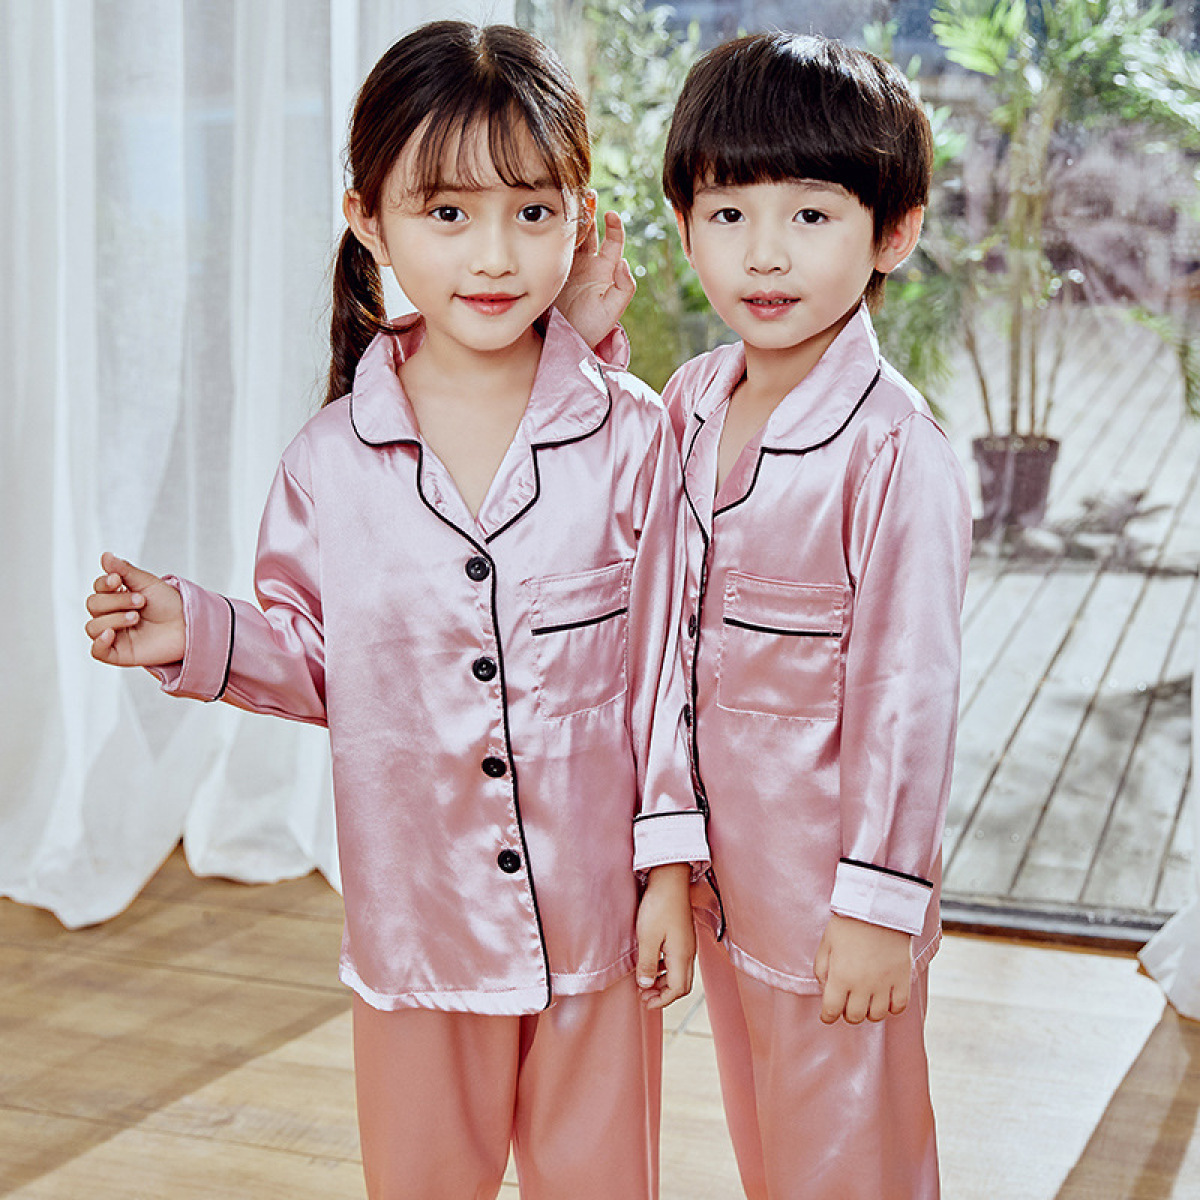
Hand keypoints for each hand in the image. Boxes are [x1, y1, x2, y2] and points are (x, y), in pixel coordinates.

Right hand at [85, 551, 185, 666]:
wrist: (189, 625)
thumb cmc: (170, 604)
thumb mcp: (148, 583)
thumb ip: (125, 570)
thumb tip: (105, 555)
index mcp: (117, 597)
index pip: (98, 589)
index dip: (104, 584)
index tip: (118, 580)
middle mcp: (112, 615)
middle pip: (94, 605)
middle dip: (115, 601)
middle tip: (140, 601)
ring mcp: (115, 634)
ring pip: (93, 627)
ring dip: (113, 619)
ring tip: (136, 617)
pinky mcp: (119, 653)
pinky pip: (97, 651)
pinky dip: (99, 642)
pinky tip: (110, 634)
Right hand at [556, 208, 635, 348]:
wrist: (563, 338)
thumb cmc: (592, 327)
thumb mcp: (612, 310)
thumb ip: (624, 287)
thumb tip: (624, 262)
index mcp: (605, 270)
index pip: (613, 240)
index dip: (614, 225)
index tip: (610, 214)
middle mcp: (588, 264)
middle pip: (590, 231)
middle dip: (589, 212)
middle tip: (584, 193)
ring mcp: (568, 265)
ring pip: (571, 236)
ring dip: (570, 219)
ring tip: (567, 200)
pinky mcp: (551, 268)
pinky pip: (553, 246)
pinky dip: (554, 233)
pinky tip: (550, 220)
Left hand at [635, 862, 694, 1008]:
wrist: (670, 879)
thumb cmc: (658, 907)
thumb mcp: (647, 938)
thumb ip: (647, 964)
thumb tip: (645, 985)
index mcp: (681, 956)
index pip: (677, 990)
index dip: (661, 1001)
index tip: (645, 1003)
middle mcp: (688, 953)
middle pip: (681, 985)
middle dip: (663, 994)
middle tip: (644, 996)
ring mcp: (687, 943)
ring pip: (679, 973)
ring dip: (663, 982)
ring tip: (645, 982)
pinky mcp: (683, 935)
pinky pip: (677, 960)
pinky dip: (665, 968)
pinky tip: (653, 963)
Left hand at [813, 913, 912, 1024]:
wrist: (879, 907)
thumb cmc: (848, 923)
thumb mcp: (826, 943)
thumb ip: (822, 969)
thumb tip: (826, 990)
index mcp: (840, 976)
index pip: (831, 1011)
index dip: (827, 1016)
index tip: (828, 1014)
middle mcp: (862, 985)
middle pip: (854, 1017)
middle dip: (847, 1013)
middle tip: (847, 1003)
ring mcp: (884, 984)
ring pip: (877, 1016)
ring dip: (868, 1011)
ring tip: (866, 999)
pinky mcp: (902, 979)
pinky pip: (899, 1007)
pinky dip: (891, 1008)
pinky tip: (885, 998)